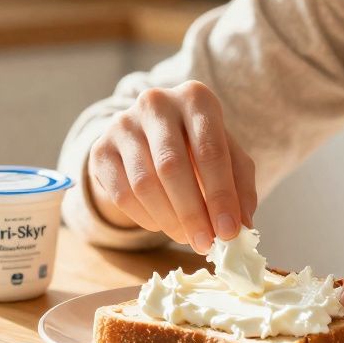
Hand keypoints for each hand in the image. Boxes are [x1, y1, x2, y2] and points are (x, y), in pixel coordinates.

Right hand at [87, 81, 256, 252]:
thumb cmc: (198, 145)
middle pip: (172, 167)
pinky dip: (145, 218)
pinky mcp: (101, 149)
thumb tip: (242, 228)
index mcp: (195, 98)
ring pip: (144, 184)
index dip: (221, 195)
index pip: (210, 150)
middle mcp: (156, 103)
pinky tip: (161, 224)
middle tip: (205, 244)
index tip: (229, 231)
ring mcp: (123, 124)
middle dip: (192, 213)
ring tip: (186, 236)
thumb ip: (239, 187)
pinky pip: (122, 194)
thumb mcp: (228, 156)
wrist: (151, 134)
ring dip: (168, 220)